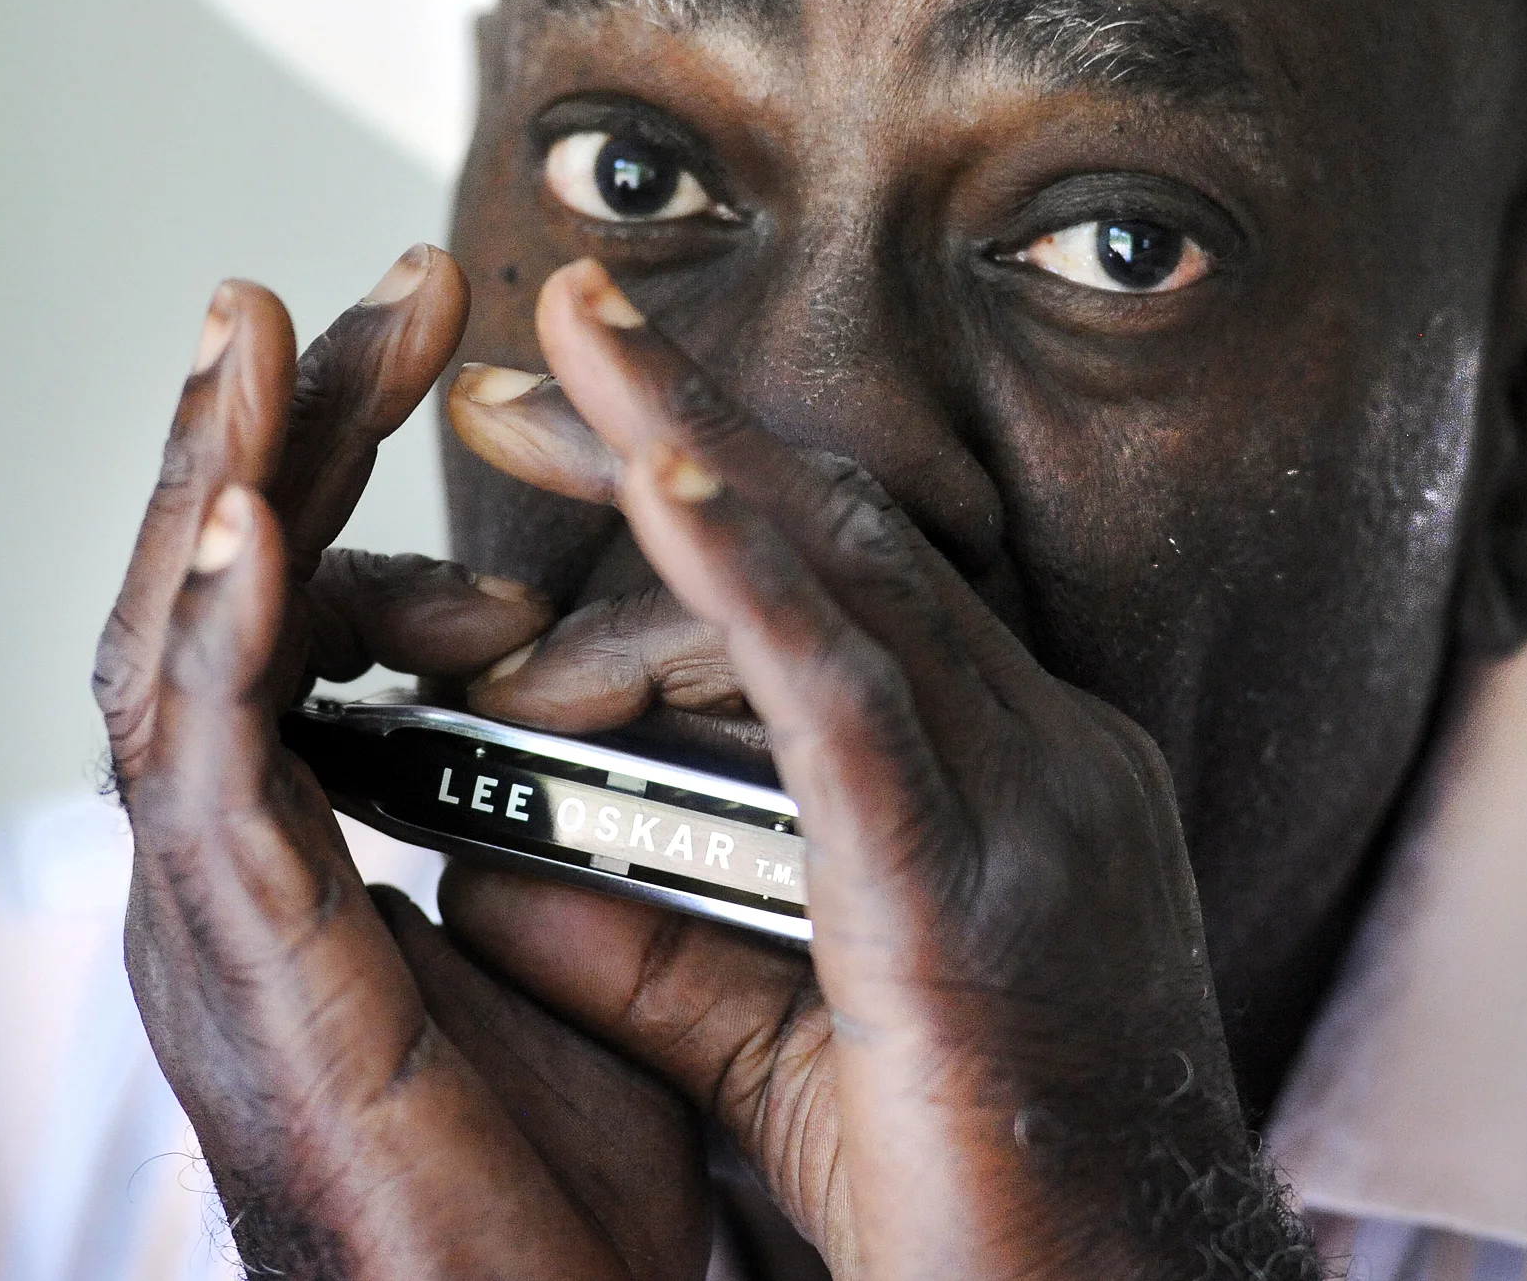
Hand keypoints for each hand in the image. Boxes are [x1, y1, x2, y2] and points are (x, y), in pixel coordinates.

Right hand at [91, 250, 712, 1279]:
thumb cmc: (546, 1200)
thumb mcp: (565, 965)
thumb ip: (545, 834)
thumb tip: (559, 718)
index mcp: (304, 858)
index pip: (294, 610)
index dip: (338, 462)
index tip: (419, 336)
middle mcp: (238, 874)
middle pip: (215, 603)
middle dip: (276, 428)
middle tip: (355, 290)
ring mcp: (218, 929)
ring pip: (169, 661)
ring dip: (211, 486)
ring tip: (250, 337)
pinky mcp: (247, 989)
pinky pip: (201, 786)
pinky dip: (217, 639)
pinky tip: (245, 520)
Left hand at [438, 259, 1317, 1279]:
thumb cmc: (981, 1215)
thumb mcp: (779, 1054)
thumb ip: (643, 953)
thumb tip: (481, 877)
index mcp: (1014, 787)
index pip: (850, 586)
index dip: (711, 487)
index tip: (584, 426)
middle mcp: (1045, 762)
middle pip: (846, 537)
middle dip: (682, 426)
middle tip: (545, 334)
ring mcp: (1037, 810)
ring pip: (851, 578)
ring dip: (693, 448)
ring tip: (569, 344)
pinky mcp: (987, 888)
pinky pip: (853, 698)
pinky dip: (749, 580)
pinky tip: (660, 485)